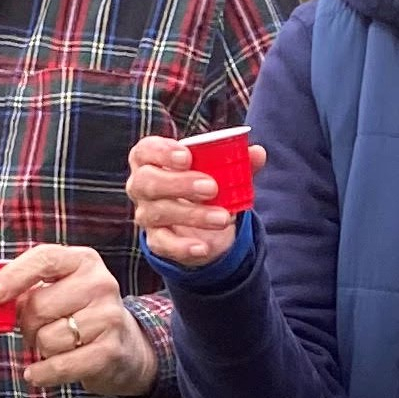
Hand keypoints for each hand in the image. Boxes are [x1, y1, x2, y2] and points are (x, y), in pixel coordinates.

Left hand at [6, 245, 158, 397]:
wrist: (125, 345)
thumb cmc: (77, 313)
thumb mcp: (53, 290)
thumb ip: (15, 290)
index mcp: (83, 260)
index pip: (44, 258)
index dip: (14, 276)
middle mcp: (100, 284)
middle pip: (38, 306)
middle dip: (26, 324)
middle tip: (36, 329)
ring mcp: (109, 317)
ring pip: (46, 338)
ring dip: (40, 348)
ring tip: (55, 344)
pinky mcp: (110, 351)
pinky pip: (59, 365)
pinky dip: (42, 373)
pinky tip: (39, 372)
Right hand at [128, 134, 255, 270]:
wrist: (202, 223)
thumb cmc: (202, 183)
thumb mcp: (219, 169)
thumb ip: (236, 160)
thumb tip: (257, 153)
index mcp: (151, 159)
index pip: (145, 150)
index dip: (162, 152)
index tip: (187, 156)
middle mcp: (141, 185)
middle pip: (147, 182)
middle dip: (179, 183)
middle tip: (211, 188)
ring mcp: (146, 214)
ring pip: (158, 213)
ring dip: (193, 215)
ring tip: (223, 217)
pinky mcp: (156, 240)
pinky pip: (164, 244)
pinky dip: (184, 247)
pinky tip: (204, 247)